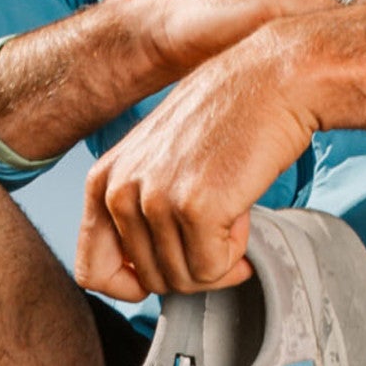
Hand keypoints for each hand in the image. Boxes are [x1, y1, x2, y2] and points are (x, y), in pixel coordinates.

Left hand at [76, 19, 318, 298]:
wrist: (273, 79)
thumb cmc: (227, 117)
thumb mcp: (159, 160)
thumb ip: (138, 210)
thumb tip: (142, 273)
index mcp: (103, 180)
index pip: (91, 272)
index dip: (133, 286)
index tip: (169, 270)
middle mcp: (119, 190)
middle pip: (148, 281)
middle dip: (191, 269)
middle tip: (218, 235)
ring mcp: (155, 200)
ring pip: (184, 280)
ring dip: (218, 258)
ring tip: (230, 214)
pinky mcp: (194, 207)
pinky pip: (213, 269)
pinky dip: (236, 252)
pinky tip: (242, 214)